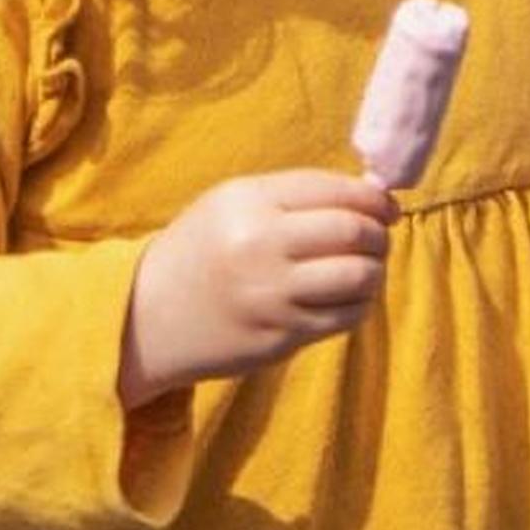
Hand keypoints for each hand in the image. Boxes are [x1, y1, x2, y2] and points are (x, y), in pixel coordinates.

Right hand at [116, 169, 395, 406]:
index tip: (387, 205)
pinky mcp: (278, 338)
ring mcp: (270, 297)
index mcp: (248, 203)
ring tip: (368, 267)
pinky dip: (360, 304)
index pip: (335, 191)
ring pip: (359, 277)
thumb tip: (371, 195)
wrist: (142, 319)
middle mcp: (260, 247)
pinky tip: (349, 297)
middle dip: (379, 233)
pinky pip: (344, 317)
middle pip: (353, 232)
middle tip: (379, 237)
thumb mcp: (231, 204)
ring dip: (376, 270)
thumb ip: (295, 195)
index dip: (374, 197)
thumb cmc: (199, 251)